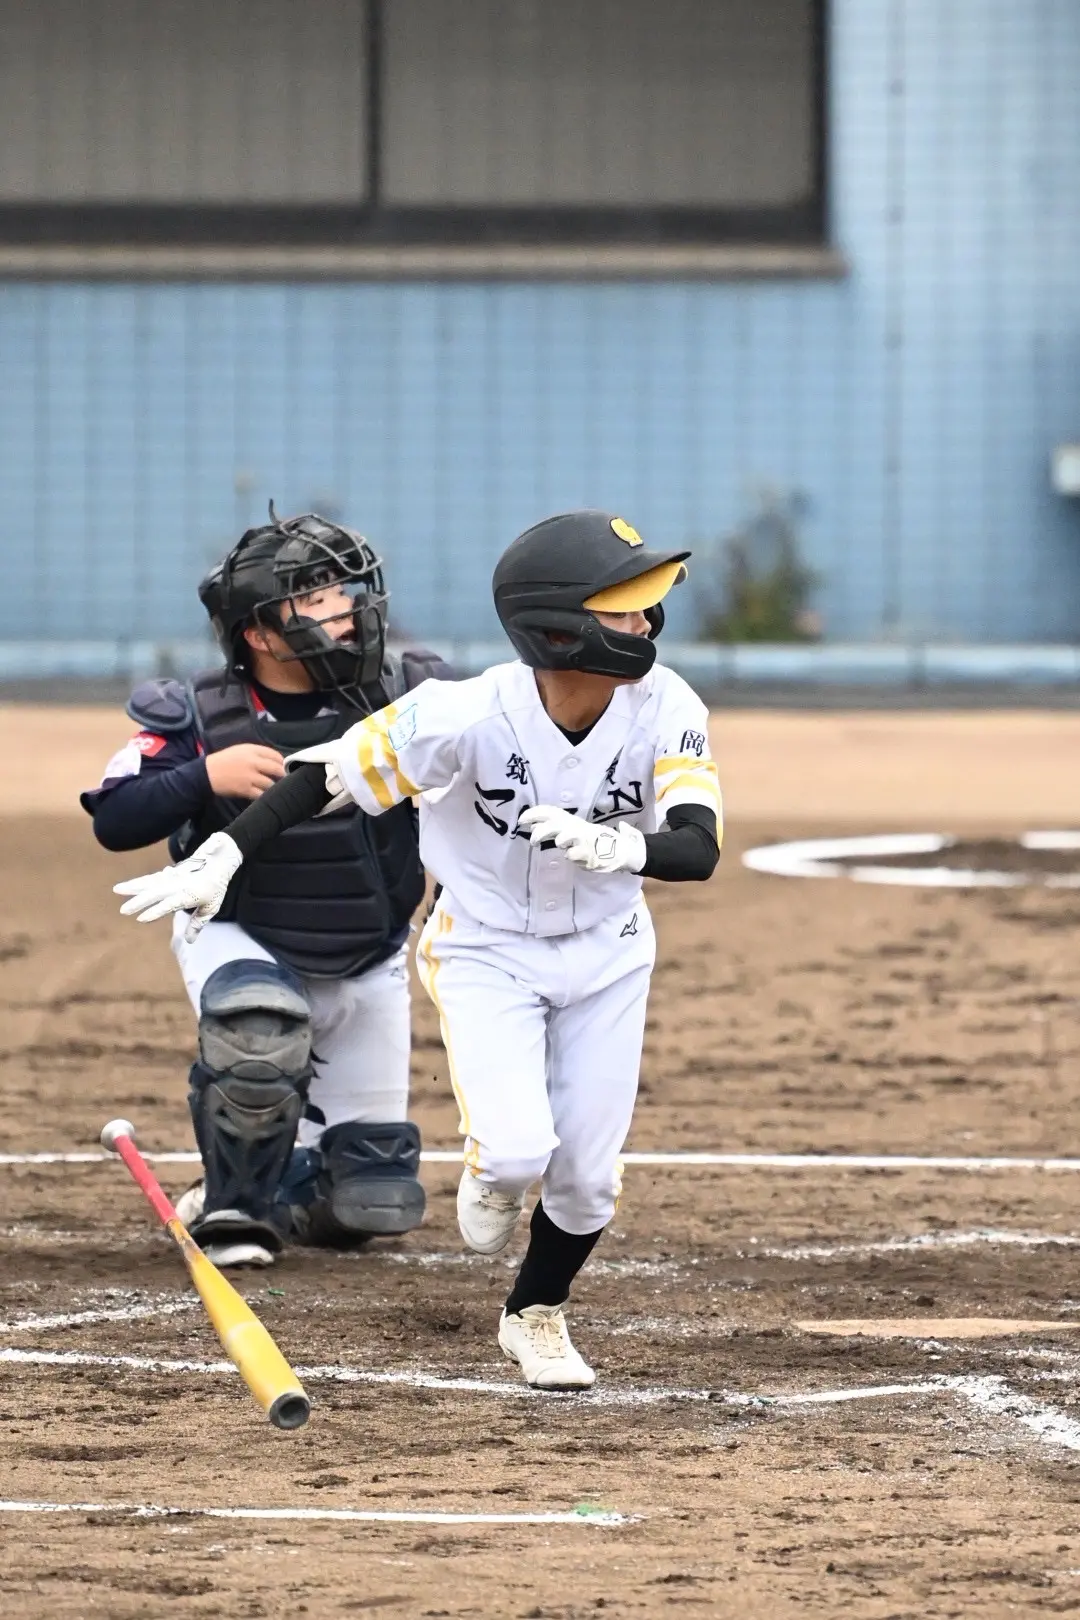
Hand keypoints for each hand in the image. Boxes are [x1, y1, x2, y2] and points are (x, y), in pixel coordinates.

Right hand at [113, 831, 243, 941]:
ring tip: (117, 890)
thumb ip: (197, 924)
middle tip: (123, 910)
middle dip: (138, 901)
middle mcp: (179, 884)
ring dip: (133, 887)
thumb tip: (189, 941)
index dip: (156, 911)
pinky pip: (152, 878)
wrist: (217, 860)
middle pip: (156, 892)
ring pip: (150, 882)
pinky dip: (139, 881)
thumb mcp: (211, 908)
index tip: (141, 918)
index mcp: (190, 894)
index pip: (170, 904)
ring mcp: (173, 877)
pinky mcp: (169, 872)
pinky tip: (126, 886)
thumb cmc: (215, 888)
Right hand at [205, 744, 285, 799]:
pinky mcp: (245, 789)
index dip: (282, 762)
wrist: (206, 774)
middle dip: (283, 775)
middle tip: (286, 779)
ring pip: (271, 783)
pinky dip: (266, 796)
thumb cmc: (224, 761)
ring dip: (275, 787)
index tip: (284, 767)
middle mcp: (252, 762)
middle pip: (276, 769)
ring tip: (277, 789)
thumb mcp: (240, 750)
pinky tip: (267, 797)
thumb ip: (257, 753)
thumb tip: (275, 760)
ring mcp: (250, 776)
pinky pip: (261, 794)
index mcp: (251, 750)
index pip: (274, 755)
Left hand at [518, 805, 646, 873]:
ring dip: (562, 839)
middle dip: (543, 830)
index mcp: (572, 821)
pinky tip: (573, 857)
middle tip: (532, 840)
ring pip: (569, 836)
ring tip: (559, 843)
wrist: (620, 850)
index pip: (551, 812)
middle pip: (557, 823)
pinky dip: (573, 856)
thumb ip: (553, 827)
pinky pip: (577, 854)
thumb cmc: (591, 840)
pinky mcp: (591, 854)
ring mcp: (585, 840)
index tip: (521, 820)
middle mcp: (577, 828)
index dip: (536, 813)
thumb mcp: (571, 830)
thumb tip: (532, 825)